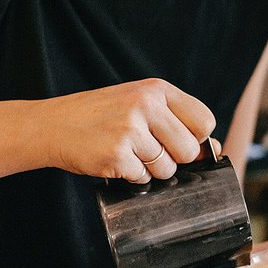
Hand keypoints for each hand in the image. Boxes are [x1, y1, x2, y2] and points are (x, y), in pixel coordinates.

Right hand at [43, 78, 216, 182]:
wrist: (53, 124)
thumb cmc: (101, 116)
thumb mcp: (140, 104)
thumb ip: (176, 122)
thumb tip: (213, 148)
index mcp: (157, 89)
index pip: (204, 121)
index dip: (196, 137)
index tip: (178, 140)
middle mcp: (146, 105)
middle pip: (189, 149)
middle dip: (174, 158)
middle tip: (148, 149)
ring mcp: (130, 130)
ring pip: (167, 168)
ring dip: (151, 169)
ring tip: (128, 152)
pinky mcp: (116, 155)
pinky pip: (143, 178)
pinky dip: (131, 176)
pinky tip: (114, 160)